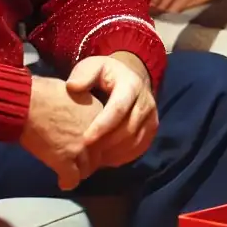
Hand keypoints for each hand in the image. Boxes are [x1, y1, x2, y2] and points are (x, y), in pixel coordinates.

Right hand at [21, 76, 103, 189]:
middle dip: (89, 159)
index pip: (105, 135)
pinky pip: (72, 178)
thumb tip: (75, 112)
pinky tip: (64, 183)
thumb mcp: (72, 93)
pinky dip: (68, 182)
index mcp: (98, 113)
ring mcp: (80, 148)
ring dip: (79, 171)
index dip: (95, 142)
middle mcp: (94, 133)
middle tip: (79, 162)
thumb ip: (80, 107)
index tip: (87, 145)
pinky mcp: (64, 160)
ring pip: (87, 168)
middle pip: (99, 154)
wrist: (25, 102)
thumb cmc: (42, 92)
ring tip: (71, 173)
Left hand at [68, 52, 157, 168]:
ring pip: (135, 141)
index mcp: (131, 85)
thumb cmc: (105, 74)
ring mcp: (152, 116)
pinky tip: (106, 158)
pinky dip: (123, 156)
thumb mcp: (92, 67)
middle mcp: (146, 101)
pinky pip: (140, 147)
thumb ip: (83, 75)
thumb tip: (73, 87)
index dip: (102, 126)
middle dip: (106, 143)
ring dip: (114, 152)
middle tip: (86, 153)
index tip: (84, 140)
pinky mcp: (153, 127)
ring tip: (94, 158)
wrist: (129, 77)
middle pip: (128, 128)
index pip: (118, 109)